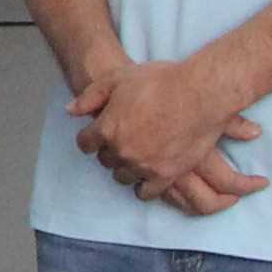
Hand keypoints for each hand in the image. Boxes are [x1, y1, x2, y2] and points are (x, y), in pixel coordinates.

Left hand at [75, 54, 265, 211]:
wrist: (201, 94)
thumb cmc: (161, 81)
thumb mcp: (119, 78)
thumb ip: (91, 96)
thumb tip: (70, 110)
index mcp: (107, 128)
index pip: (85, 143)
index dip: (90, 138)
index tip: (98, 135)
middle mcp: (122, 151)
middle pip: (105, 160)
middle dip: (109, 150)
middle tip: (122, 140)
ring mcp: (143, 165)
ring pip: (123, 177)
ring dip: (125, 167)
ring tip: (136, 156)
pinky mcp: (166, 175)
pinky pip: (146, 192)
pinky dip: (144, 186)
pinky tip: (148, 174)